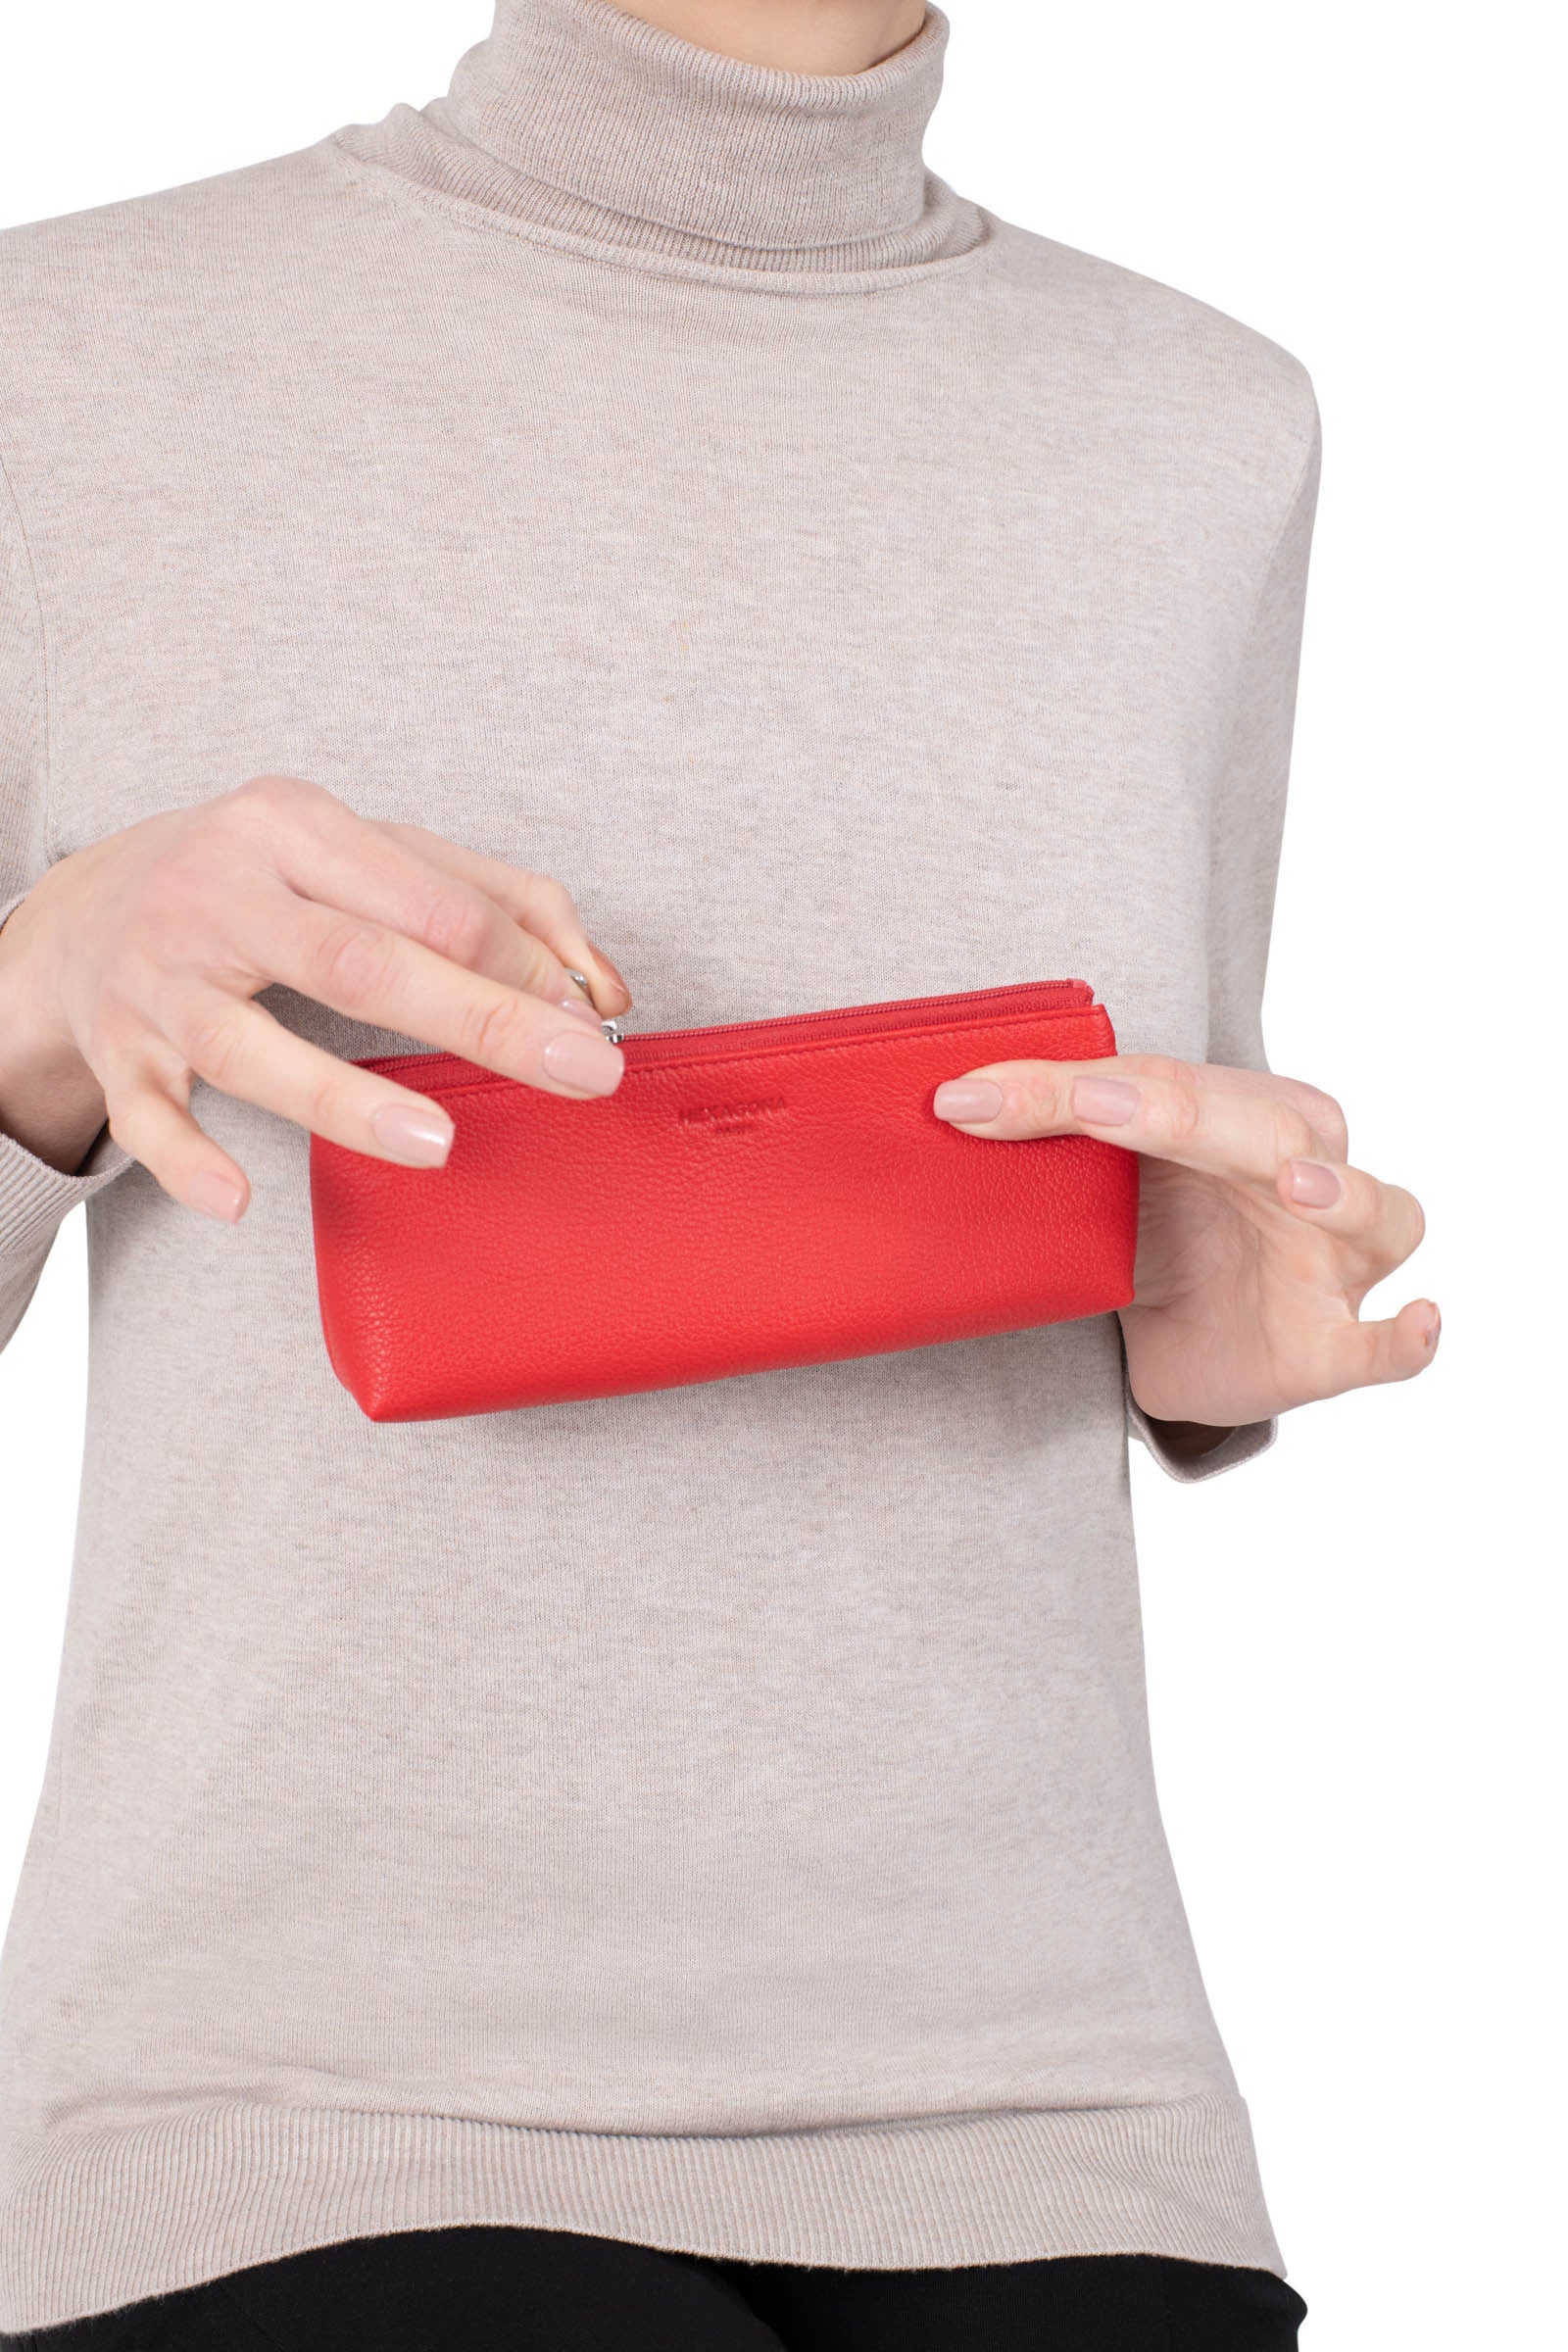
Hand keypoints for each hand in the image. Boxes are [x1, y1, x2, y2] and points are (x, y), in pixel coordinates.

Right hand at [0, 775, 632, 1221]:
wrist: (88, 904)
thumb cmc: (267, 882)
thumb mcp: (375, 854)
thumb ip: (501, 903)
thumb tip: (600, 987)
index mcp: (292, 827)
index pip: (428, 902)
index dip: (518, 964)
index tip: (588, 1021)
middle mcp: (219, 893)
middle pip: (358, 962)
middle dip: (479, 1018)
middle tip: (579, 1072)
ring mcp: (160, 976)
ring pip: (247, 1043)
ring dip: (343, 1099)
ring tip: (436, 1144)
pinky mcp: (118, 1050)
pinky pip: (147, 1115)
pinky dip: (189, 1159)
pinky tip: (238, 1198)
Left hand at [932, 1054, 1435, 1429]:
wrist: (1181, 1336)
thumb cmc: (1156, 1231)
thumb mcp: (1096, 1181)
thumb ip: (1046, 1133)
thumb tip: (949, 1102)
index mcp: (1248, 1112)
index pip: (1160, 1085)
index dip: (1065, 1090)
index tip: (971, 1099)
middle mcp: (1309, 1171)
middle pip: (1268, 1129)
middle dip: (1184, 1114)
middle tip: (1103, 1107)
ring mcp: (1334, 1258)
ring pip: (1375, 1212)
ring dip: (1342, 1196)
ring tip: (1299, 1188)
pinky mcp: (1331, 1343)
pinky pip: (1385, 1344)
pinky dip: (1406, 1337)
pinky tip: (1416, 1320)